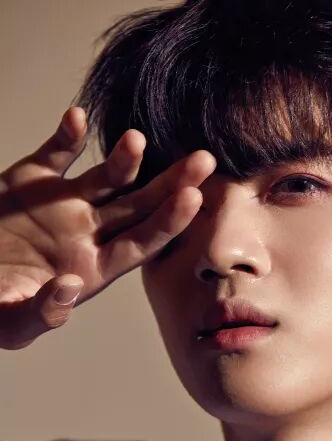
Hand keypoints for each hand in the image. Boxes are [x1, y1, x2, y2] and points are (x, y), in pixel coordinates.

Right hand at [0, 106, 216, 349]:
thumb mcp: (9, 323)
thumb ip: (41, 314)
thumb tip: (69, 288)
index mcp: (93, 268)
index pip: (142, 243)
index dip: (169, 222)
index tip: (193, 198)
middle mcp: (87, 233)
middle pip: (140, 206)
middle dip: (172, 183)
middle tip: (204, 160)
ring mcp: (63, 203)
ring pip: (106, 176)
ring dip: (125, 158)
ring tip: (136, 139)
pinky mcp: (32, 180)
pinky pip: (56, 152)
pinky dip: (67, 134)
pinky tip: (77, 117)